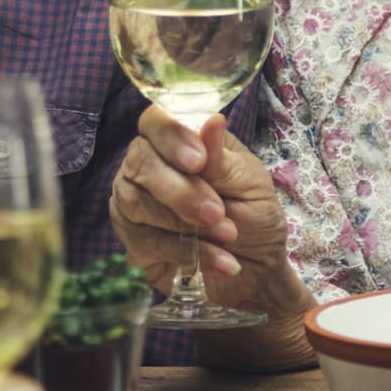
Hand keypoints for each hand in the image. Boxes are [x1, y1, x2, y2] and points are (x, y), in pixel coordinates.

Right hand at [109, 106, 301, 318]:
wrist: (257, 270)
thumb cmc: (254, 217)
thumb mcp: (249, 186)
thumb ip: (222, 159)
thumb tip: (213, 121)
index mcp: (178, 142)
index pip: (154, 122)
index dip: (170, 137)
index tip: (198, 161)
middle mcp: (147, 167)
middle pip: (140, 163)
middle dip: (180, 190)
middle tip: (217, 212)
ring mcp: (133, 204)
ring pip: (136, 203)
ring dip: (184, 223)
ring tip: (227, 235)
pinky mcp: (134, 242)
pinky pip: (146, 241)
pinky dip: (186, 252)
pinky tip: (220, 260)